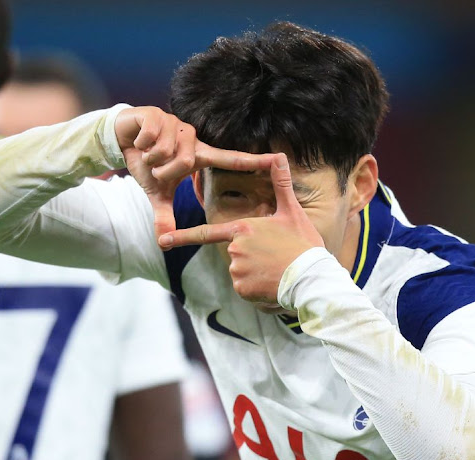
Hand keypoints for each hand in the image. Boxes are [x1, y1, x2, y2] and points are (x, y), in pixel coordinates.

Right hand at [114, 107, 273, 242]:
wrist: (123, 138)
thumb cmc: (147, 163)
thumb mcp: (157, 192)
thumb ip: (164, 215)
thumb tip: (163, 242)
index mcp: (199, 154)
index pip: (231, 159)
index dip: (254, 160)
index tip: (277, 159)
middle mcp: (193, 137)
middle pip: (184, 161)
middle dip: (164, 170)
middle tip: (156, 167)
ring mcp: (176, 124)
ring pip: (166, 150)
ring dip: (150, 157)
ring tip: (148, 152)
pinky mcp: (158, 114)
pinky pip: (151, 137)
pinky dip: (141, 144)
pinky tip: (140, 140)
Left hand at [158, 153, 324, 302]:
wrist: (311, 277)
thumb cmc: (303, 244)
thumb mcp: (292, 212)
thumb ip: (280, 184)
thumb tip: (280, 155)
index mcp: (242, 229)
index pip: (206, 233)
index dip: (182, 236)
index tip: (162, 241)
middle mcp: (234, 249)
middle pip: (234, 252)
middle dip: (251, 256)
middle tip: (274, 256)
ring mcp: (237, 270)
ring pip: (239, 271)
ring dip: (254, 272)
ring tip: (276, 269)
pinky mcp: (242, 289)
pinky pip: (244, 288)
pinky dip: (256, 287)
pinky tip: (272, 282)